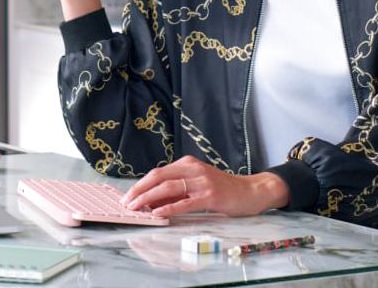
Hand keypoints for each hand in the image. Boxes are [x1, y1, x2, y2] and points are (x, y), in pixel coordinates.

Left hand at [119, 156, 288, 217]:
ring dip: (148, 198)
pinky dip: (169, 207)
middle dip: (139, 190)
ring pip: (168, 188)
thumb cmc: (222, 189)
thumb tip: (151, 201)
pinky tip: (158, 213)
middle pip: (158, 177)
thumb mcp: (197, 183)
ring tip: (136, 208)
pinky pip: (185, 202)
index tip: (127, 196)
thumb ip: (176, 189)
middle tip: (126, 203)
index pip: (157, 172)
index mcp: (187, 164)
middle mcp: (193, 169)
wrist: (252, 191)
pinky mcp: (211, 196)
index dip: (140, 185)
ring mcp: (202, 182)